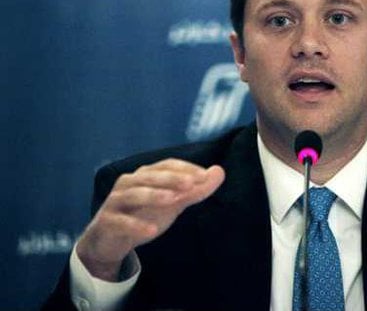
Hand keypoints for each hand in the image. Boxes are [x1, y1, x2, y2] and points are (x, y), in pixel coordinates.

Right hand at [76, 159, 224, 280]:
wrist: (111, 241)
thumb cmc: (144, 215)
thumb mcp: (172, 204)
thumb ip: (195, 190)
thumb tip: (220, 171)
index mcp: (146, 175)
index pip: (167, 165)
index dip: (185, 169)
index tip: (205, 176)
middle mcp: (129, 183)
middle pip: (151, 176)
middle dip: (171, 179)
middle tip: (191, 184)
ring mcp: (115, 201)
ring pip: (134, 194)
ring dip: (154, 196)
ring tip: (173, 200)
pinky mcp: (106, 221)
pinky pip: (120, 222)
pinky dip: (135, 226)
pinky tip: (151, 231)